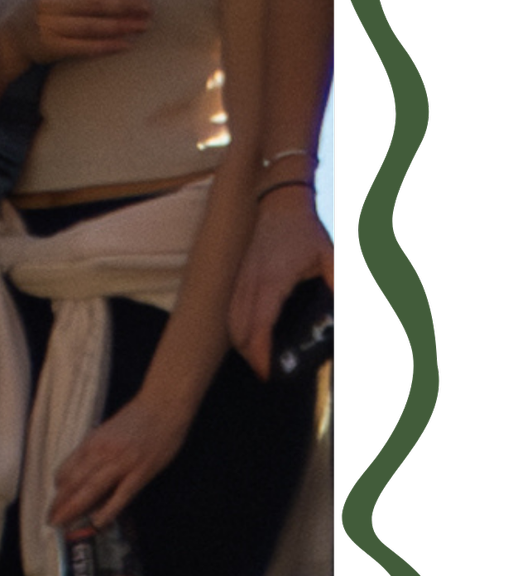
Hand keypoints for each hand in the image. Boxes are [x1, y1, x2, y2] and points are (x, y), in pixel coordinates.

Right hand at [1, 0, 150, 64]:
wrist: (12, 36)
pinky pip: (84, 47)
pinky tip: (125, 45)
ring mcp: (49, 25)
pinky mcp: (51, 47)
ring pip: (92, 25)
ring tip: (143, 26)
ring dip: (121, 26)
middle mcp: (51, 3)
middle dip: (126, 6)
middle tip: (148, 8)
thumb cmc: (45, 8)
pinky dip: (106, 46)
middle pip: (96, 4)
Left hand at [47, 390, 193, 530]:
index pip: (67, 470)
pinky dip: (108, 510)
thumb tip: (83, 472)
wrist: (164, 405)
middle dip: (60, 504)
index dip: (58, 489)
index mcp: (91, 443)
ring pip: (91, 490)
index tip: (54, 504)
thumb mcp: (107, 432)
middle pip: (74, 483)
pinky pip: (121, 495)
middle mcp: (101, 453)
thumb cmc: (137, 418)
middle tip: (50, 521)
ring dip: (75, 509)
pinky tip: (98, 522)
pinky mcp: (141, 471)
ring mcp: (121, 463)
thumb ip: (95, 451)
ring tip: (64, 525)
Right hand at [230, 188, 336, 379]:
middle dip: (250, 355)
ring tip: (258, 359)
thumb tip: (345, 317)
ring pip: (230, 321)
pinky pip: (229, 310)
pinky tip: (248, 337)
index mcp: (273, 280)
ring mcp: (239, 280)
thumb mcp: (330, 257)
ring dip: (241, 344)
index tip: (268, 371)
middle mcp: (250, 283)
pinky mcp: (236, 278)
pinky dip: (235, 328)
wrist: (278, 203)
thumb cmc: (304, 231)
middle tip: (268, 372)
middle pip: (239, 329)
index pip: (260, 324)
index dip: (260, 351)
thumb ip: (336, 287)